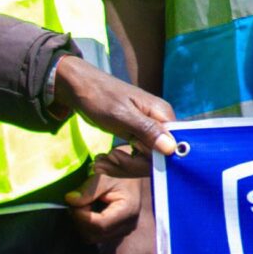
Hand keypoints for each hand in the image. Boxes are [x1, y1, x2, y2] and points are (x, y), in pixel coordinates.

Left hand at [51, 54, 178, 157]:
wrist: (80, 87)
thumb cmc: (100, 96)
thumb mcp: (122, 114)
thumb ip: (147, 130)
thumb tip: (172, 148)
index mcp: (162, 115)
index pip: (171, 149)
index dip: (153, 159)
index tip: (129, 153)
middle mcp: (161, 125)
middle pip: (158, 159)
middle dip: (131, 165)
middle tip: (108, 159)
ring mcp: (149, 132)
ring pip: (145, 162)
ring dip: (121, 166)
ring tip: (100, 161)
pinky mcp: (138, 137)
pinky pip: (136, 158)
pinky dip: (119, 163)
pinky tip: (103, 160)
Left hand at [65, 164, 144, 245]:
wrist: (130, 173)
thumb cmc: (119, 172)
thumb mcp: (103, 176)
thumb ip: (88, 189)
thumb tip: (70, 200)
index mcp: (128, 211)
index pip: (99, 225)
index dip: (82, 217)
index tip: (73, 202)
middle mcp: (127, 225)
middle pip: (94, 235)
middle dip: (80, 220)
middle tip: (77, 202)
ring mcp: (123, 231)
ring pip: (92, 238)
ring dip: (82, 224)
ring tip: (84, 206)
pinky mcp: (117, 232)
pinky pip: (96, 236)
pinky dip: (87, 226)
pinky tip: (88, 211)